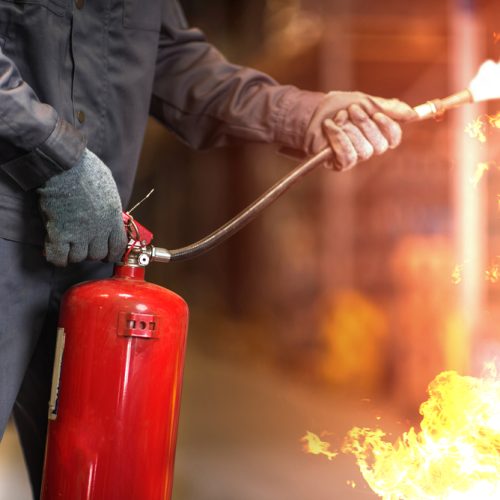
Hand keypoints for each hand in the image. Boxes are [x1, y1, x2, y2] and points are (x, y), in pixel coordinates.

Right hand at [37, 148, 127, 265]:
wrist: (64, 165)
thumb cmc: (87, 170)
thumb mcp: (109, 189)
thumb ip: (110, 207)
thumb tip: (110, 216)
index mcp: (113, 217)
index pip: (118, 247)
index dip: (112, 252)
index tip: (106, 252)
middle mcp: (99, 229)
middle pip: (97, 255)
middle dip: (90, 251)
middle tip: (83, 243)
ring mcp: (79, 233)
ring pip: (79, 257)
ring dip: (72, 253)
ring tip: (68, 244)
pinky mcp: (59, 233)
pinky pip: (59, 257)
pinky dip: (56, 257)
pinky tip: (54, 250)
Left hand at [304, 91, 416, 169]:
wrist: (312, 112)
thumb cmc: (338, 107)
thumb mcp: (365, 101)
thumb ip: (389, 108)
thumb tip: (413, 113)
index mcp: (377, 133)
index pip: (394, 138)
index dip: (388, 127)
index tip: (377, 114)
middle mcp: (368, 147)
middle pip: (379, 145)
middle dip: (364, 125)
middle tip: (351, 110)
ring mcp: (354, 157)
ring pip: (363, 151)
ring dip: (349, 130)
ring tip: (337, 118)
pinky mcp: (339, 163)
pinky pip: (347, 156)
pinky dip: (339, 138)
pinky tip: (330, 127)